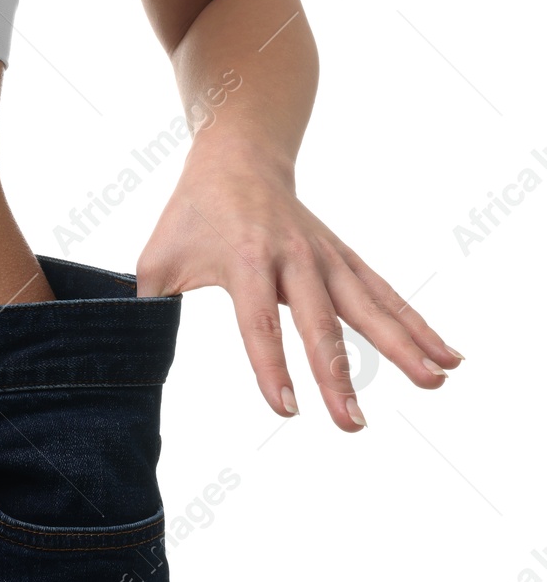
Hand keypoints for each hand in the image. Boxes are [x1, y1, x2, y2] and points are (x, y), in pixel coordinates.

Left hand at [135, 137, 461, 431]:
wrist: (238, 157)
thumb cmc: (191, 214)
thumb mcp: (158, 258)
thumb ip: (149, 309)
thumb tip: (133, 358)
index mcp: (244, 259)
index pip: (258, 323)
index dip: (271, 367)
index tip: (287, 410)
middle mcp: (293, 258)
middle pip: (319, 323)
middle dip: (338, 376)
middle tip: (353, 424)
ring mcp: (326, 257)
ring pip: (368, 307)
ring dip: (402, 346)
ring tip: (434, 382)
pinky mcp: (346, 259)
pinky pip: (385, 295)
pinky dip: (417, 325)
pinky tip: (448, 357)